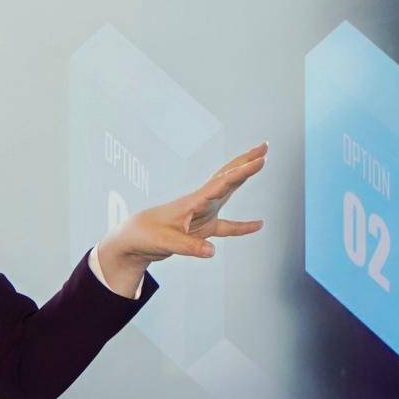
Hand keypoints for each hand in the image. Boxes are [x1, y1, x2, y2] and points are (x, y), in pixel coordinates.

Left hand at [96, 142, 267, 291]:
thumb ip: (190, 246)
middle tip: (264, 147)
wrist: (134, 238)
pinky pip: (228, 225)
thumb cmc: (146, 235)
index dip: (241, 173)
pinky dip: (243, 226)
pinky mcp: (203, 227)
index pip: (222, 184)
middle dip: (246, 162)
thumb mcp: (166, 242)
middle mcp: (201, 202)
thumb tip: (212, 251)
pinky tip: (258, 224)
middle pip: (228, 177)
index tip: (259, 161)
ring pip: (229, 191)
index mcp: (193, 202)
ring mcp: (204, 213)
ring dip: (244, 177)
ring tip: (261, 162)